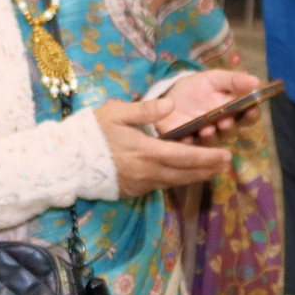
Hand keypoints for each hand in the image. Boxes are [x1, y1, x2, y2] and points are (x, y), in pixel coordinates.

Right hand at [95, 95, 234, 195]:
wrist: (67, 160)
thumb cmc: (91, 132)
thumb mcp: (117, 113)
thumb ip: (146, 110)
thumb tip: (172, 104)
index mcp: (146, 151)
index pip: (185, 156)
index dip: (207, 157)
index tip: (226, 156)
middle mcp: (147, 171)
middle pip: (185, 173)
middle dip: (207, 169)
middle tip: (226, 164)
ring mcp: (140, 184)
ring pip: (175, 182)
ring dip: (195, 177)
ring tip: (212, 171)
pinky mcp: (133, 191)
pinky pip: (160, 186)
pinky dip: (177, 180)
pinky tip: (185, 175)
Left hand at [148, 68, 266, 145]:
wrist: (170, 96)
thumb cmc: (198, 88)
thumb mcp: (215, 79)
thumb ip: (234, 80)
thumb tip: (257, 82)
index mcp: (235, 111)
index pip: (249, 116)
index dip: (252, 115)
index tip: (250, 110)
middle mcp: (225, 127)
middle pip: (234, 132)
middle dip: (231, 128)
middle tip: (225, 122)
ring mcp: (208, 138)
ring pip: (215, 142)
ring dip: (213, 137)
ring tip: (207, 130)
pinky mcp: (190, 145)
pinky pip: (192, 148)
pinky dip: (190, 143)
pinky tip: (188, 138)